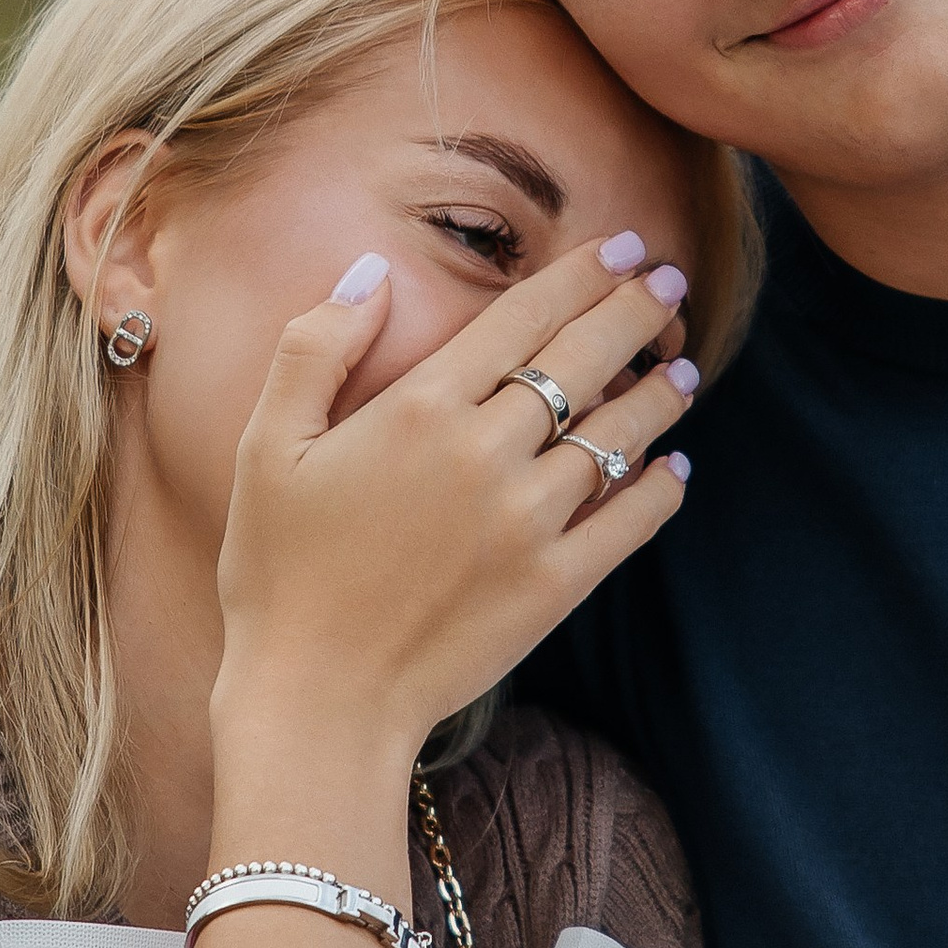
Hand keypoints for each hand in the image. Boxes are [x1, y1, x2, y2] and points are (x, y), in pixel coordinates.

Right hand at [213, 231, 695, 767]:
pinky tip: (671, 468)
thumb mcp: (264, 447)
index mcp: (418, 408)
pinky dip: (659, 488)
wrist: (318, 699)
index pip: (524, 317)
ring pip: (618, 435)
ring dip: (660, 394)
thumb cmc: (279, 572)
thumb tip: (373, 269)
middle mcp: (485, 454)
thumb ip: (316, 347)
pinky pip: (629, 521)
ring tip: (682, 370)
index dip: (583, 274)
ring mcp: (528, 523)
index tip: (625, 248)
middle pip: (585, 360)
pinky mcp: (555, 586)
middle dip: (638, 312)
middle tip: (671, 284)